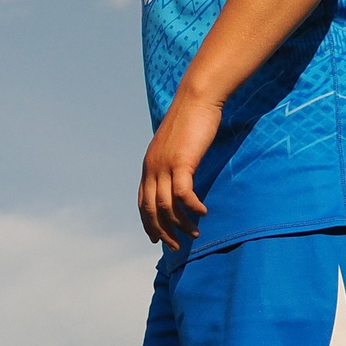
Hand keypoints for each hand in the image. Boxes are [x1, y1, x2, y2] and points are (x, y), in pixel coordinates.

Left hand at [138, 95, 221, 249]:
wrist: (196, 99)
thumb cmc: (190, 121)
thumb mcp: (176, 146)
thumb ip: (174, 163)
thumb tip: (180, 178)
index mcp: (148, 166)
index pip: (142, 203)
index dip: (148, 223)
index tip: (157, 239)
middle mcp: (152, 168)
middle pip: (151, 210)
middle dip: (162, 232)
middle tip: (176, 246)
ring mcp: (164, 166)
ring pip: (167, 206)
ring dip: (181, 224)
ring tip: (195, 233)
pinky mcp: (181, 162)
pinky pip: (184, 194)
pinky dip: (192, 207)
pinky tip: (203, 212)